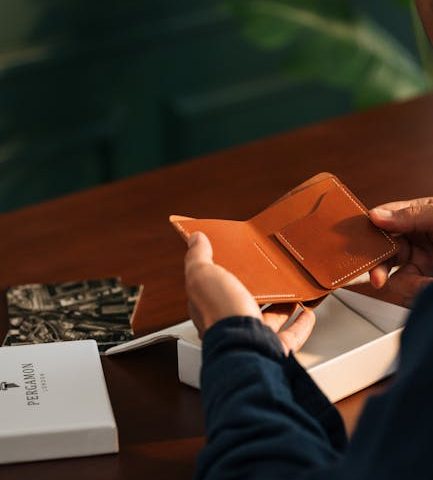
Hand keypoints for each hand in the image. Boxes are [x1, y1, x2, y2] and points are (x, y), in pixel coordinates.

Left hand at [184, 231, 314, 354]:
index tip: (235, 263)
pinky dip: (301, 324)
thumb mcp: (202, 274)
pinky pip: (292, 336)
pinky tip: (307, 313)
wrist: (243, 347)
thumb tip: (195, 239)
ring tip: (291, 290)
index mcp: (210, 308)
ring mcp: (253, 338)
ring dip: (281, 306)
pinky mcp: (275, 348)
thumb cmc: (220, 314)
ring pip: (269, 320)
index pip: (214, 290)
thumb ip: (198, 257)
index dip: (222, 276)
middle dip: (257, 291)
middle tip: (268, 275)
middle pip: (245, 305)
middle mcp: (230, 326)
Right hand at [369, 198, 432, 305]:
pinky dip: (415, 291)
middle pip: (385, 249)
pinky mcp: (426, 282)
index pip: (387, 218)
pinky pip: (410, 288)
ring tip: (419, 286)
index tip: (362, 238)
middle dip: (378, 263)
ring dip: (401, 282)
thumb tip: (376, 215)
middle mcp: (419, 240)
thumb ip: (411, 215)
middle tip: (377, 275)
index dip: (372, 227)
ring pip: (394, 273)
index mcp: (421, 217)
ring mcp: (424, 263)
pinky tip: (426, 289)